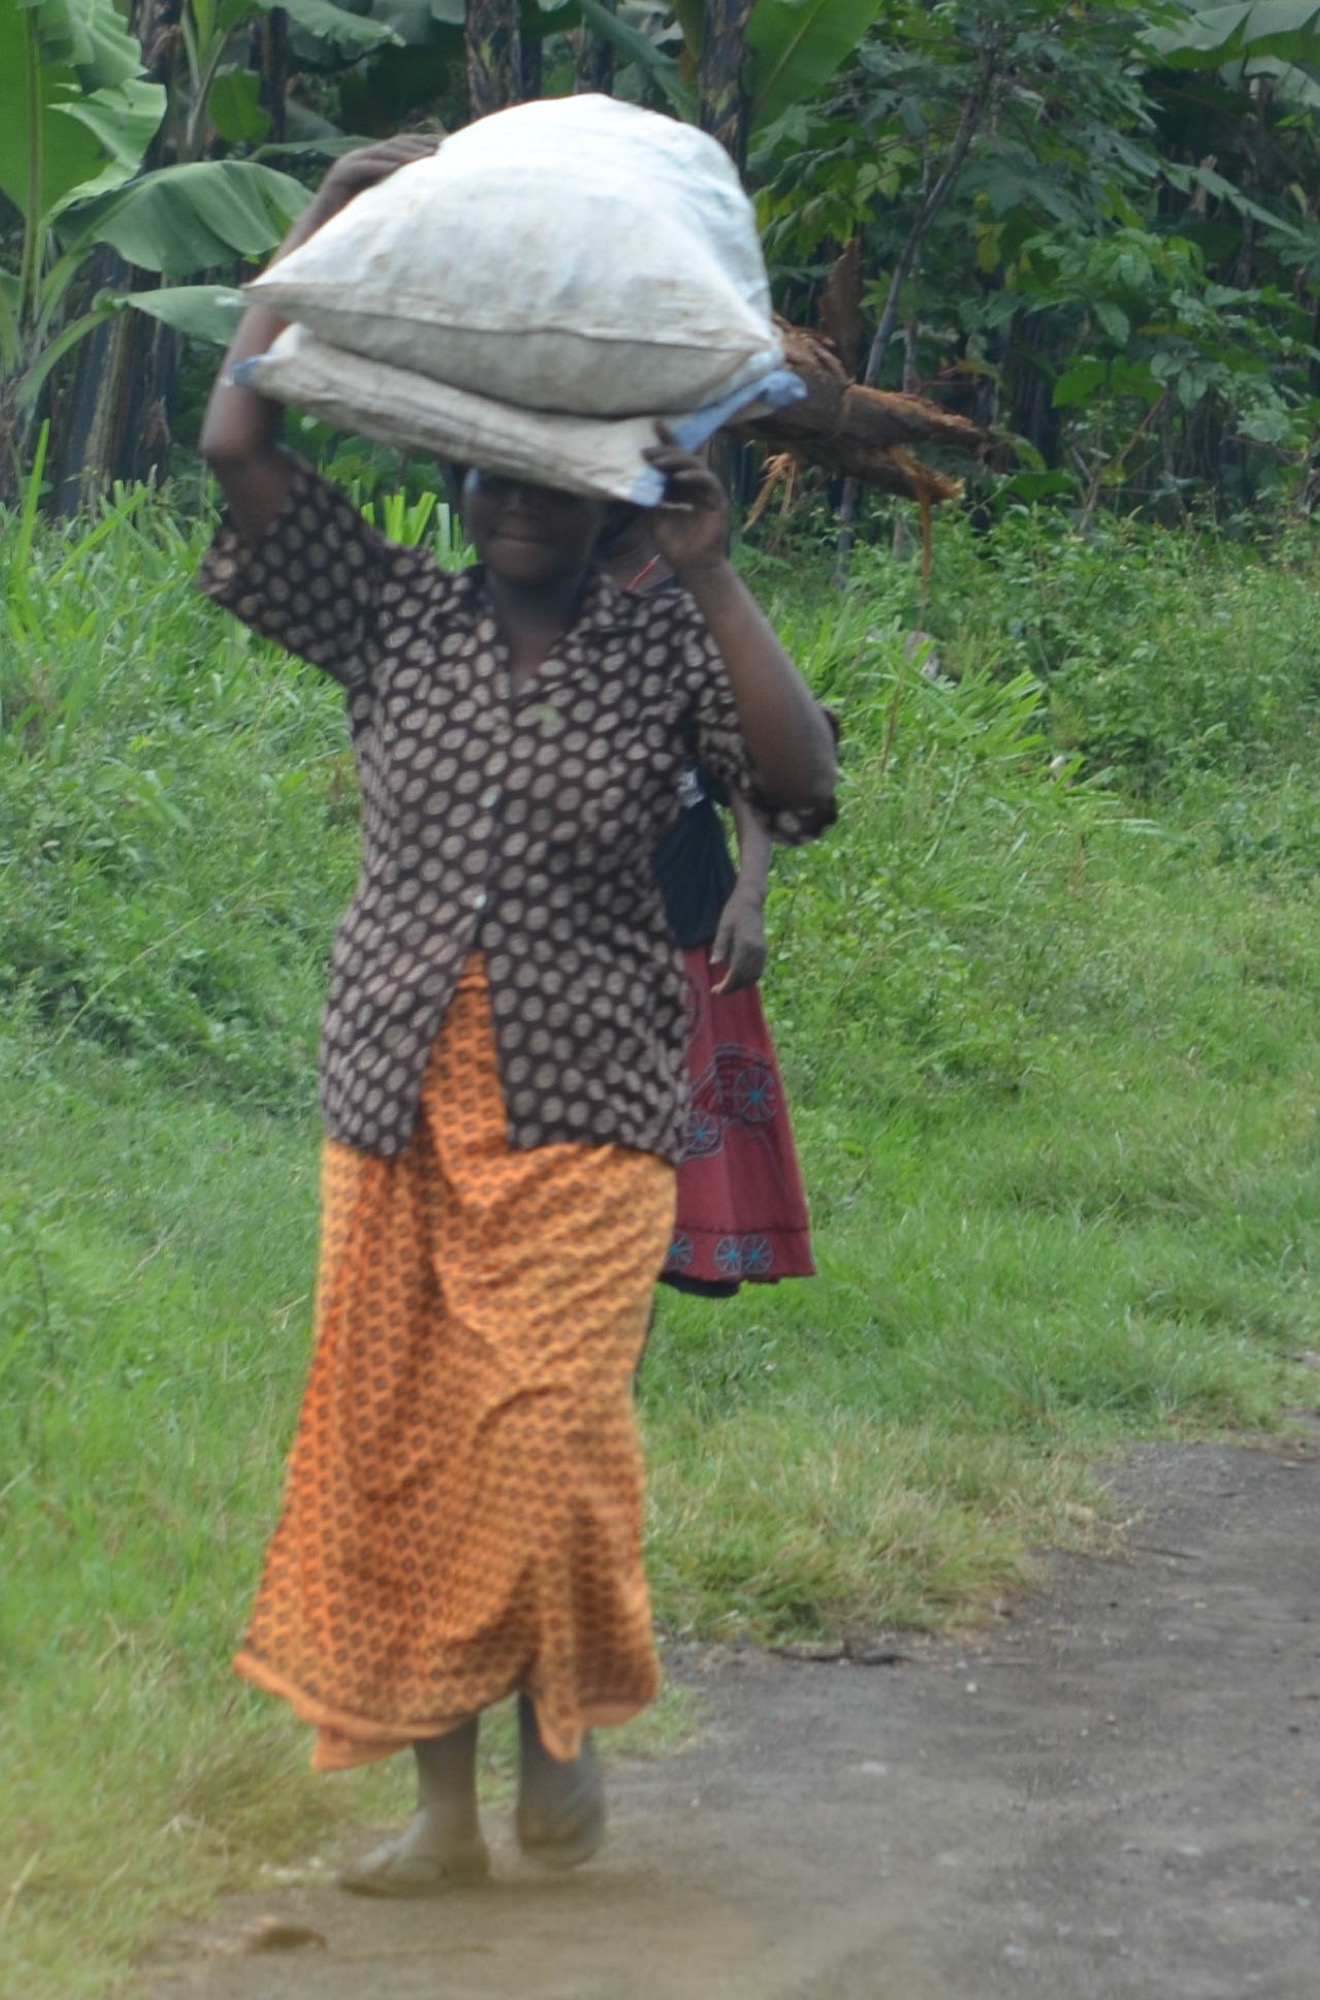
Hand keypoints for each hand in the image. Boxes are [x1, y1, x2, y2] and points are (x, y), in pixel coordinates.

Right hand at [295, 135, 438, 242]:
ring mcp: (348, 164)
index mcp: (371, 161)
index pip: (399, 145)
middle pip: (393, 145)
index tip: (442, 146)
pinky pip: (362, 167)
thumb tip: (428, 194)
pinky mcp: (339, 175)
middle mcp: (360, 158)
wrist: (323, 230)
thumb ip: (398, 192)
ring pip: (380, 153)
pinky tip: (396, 168)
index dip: (420, 143)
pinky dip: (380, 166)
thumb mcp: (383, 202)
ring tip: (423, 157)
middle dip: (417, 146)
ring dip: (403, 154)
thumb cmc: (355, 221)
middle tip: (437, 150)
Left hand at [643, 426, 729, 576]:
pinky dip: (693, 477)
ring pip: (695, 466)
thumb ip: (647, 497)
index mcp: (683, 487)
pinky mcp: (717, 500)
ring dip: (676, 462)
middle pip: (684, 458)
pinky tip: (677, 478)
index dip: (667, 442)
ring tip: (657, 463)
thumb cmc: (675, 545)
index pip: (675, 461)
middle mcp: (696, 486)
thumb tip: (630, 479)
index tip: (654, 425)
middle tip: (646, 451)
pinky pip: (707, 481)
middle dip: (665, 451)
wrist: (692, 567)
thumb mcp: (653, 517)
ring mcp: (708, 492)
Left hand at [710, 888, 766, 994]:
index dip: (726, 985)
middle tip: (718, 991)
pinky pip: (758, 970)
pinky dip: (748, 978)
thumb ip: (720, 946)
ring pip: (754, 977)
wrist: (751, 902)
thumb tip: (714, 964)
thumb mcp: (723, 927)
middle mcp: (756, 950)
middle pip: (746, 978)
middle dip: (732, 988)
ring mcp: (762, 951)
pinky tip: (737, 978)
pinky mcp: (764, 950)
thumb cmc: (733, 912)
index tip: (715, 991)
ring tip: (727, 986)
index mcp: (745, 945)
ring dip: (741, 985)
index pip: (736, 973)